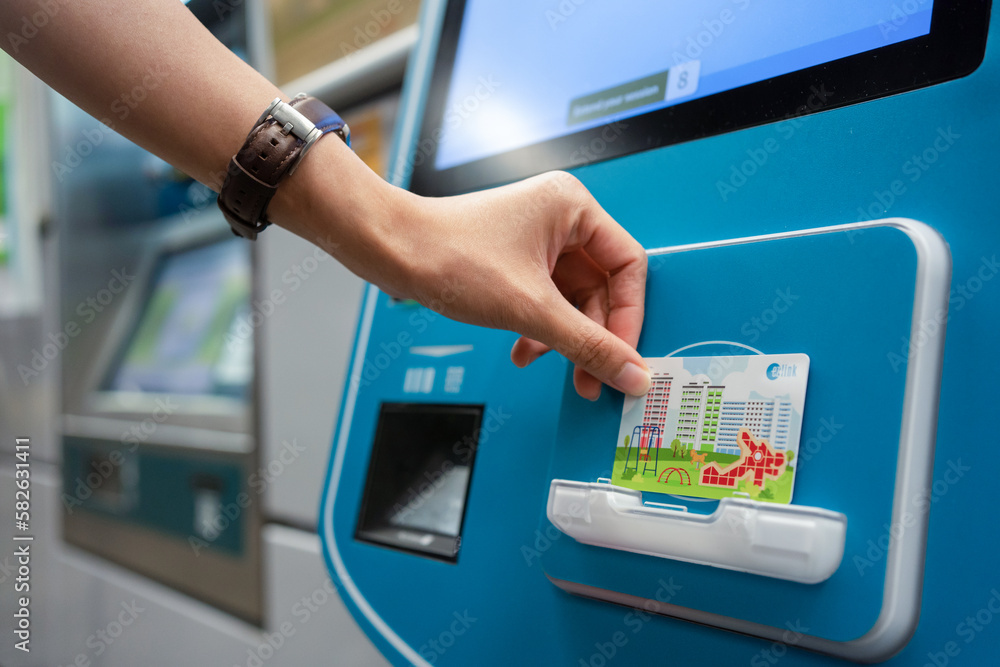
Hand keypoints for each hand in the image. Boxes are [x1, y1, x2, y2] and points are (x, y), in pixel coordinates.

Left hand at [275, 143, 648, 400]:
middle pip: (602, 288)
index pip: (629, 266)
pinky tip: (526, 352)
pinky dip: (541, 330)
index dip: (629, 317)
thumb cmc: (449, 255)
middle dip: (594, 337)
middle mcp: (560, 219)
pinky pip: (547, 301)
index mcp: (573, 208)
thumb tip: (632, 373)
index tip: (623, 356)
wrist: (391, 251)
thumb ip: (587, 345)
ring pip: (573, 300)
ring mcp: (537, 239)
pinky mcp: (516, 260)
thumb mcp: (530, 309)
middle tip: (594, 378)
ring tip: (559, 370)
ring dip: (565, 339)